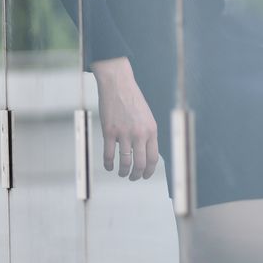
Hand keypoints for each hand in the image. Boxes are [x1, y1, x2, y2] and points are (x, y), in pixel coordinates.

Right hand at [91, 58, 158, 181]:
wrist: (118, 84)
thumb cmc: (132, 99)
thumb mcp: (147, 117)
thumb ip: (147, 134)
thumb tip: (145, 153)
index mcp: (151, 130)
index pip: (153, 158)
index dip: (149, 171)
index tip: (144, 175)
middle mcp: (139, 133)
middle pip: (140, 164)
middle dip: (136, 175)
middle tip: (132, 177)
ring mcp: (124, 133)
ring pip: (125, 162)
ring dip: (123, 172)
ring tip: (121, 173)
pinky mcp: (109, 131)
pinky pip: (109, 154)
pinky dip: (109, 164)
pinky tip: (109, 166)